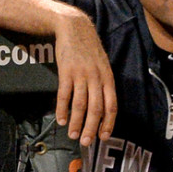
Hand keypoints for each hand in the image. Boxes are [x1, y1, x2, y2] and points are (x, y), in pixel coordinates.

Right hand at [54, 13, 116, 146]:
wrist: (74, 28)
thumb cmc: (88, 49)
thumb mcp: (101, 65)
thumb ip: (102, 84)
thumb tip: (101, 106)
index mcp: (108, 78)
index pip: (111, 106)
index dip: (108, 123)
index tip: (103, 137)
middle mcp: (97, 78)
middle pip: (96, 109)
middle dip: (92, 128)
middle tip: (86, 142)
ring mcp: (81, 75)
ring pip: (80, 105)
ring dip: (76, 122)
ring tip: (73, 135)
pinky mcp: (66, 72)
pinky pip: (64, 95)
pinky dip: (62, 109)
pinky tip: (61, 120)